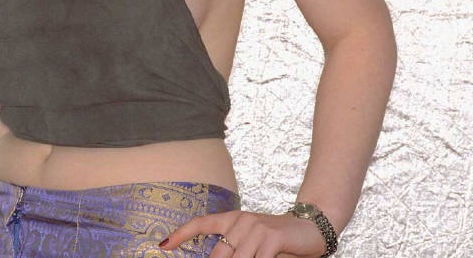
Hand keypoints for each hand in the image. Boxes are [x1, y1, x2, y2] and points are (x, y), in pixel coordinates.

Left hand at [158, 209, 326, 257]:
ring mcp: (255, 227)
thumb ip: (235, 251)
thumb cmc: (277, 241)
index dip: (180, 234)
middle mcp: (240, 220)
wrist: (309, 227)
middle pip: (219, 254)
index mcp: (232, 219)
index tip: (163, 246)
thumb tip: (217, 257)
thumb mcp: (253, 244)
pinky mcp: (271, 237)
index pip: (201, 223)